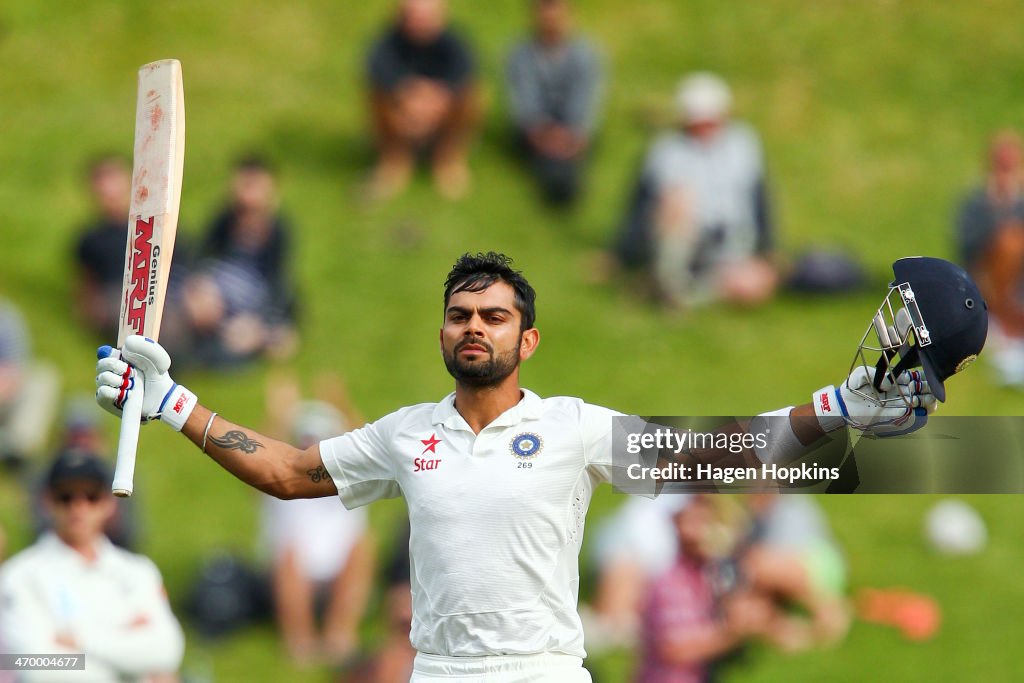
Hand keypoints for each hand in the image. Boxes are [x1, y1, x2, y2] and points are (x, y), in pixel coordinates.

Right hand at [95, 335, 196, 430]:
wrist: (161, 398)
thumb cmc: (157, 377)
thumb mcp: (157, 358)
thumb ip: (145, 347)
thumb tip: (126, 344)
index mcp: (118, 359)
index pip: (105, 352)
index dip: (115, 355)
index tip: (127, 359)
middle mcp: (109, 372)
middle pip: (101, 364)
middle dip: (119, 367)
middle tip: (134, 373)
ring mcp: (106, 386)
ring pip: (103, 377)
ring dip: (121, 381)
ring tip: (133, 386)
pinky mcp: (104, 400)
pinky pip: (103, 391)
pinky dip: (116, 392)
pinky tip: (127, 394)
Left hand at [814, 366, 935, 435]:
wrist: (846, 406)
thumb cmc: (853, 388)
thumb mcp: (862, 373)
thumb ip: (876, 373)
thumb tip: (889, 384)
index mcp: (895, 379)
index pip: (915, 376)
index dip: (922, 376)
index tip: (922, 377)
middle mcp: (901, 391)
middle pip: (923, 388)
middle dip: (928, 387)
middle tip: (926, 388)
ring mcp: (901, 403)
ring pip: (924, 401)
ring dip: (928, 400)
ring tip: (926, 399)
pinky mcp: (898, 416)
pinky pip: (916, 415)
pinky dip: (923, 412)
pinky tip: (922, 408)